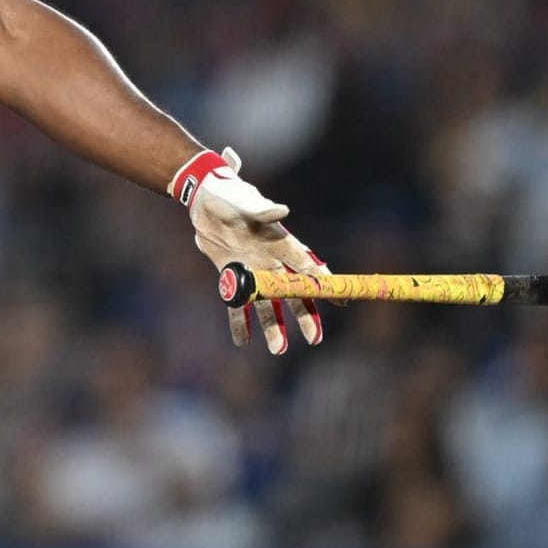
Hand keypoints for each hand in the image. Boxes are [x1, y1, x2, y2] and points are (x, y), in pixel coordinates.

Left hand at [172, 147, 329, 353]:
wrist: (205, 200)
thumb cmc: (232, 197)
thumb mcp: (246, 203)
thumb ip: (263, 211)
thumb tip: (281, 211)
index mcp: (281, 243)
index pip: (308, 267)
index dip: (325, 283)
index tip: (342, 300)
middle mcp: (270, 261)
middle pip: (292, 294)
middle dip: (304, 315)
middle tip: (314, 339)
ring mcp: (251, 271)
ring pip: (267, 304)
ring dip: (273, 326)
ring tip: (277, 350)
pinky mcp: (230, 276)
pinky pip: (236, 303)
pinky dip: (239, 321)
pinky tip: (242, 341)